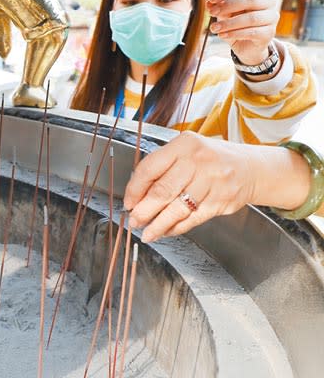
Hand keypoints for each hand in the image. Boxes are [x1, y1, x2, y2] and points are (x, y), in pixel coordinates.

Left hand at [124, 132, 254, 241]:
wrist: (250, 167)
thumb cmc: (210, 159)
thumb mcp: (186, 151)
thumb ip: (161, 168)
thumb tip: (136, 196)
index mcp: (184, 144)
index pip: (150, 168)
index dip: (134, 189)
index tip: (128, 203)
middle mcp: (199, 161)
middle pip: (162, 191)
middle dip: (143, 211)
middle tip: (134, 221)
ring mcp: (213, 181)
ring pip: (177, 209)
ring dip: (158, 224)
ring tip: (147, 233)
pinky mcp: (222, 201)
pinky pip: (192, 219)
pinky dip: (176, 228)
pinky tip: (166, 231)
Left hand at [207, 0, 278, 65]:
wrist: (247, 47)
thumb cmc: (237, 27)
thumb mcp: (226, 16)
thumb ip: (219, 8)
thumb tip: (209, 3)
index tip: (212, 0)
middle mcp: (268, 2)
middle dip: (228, 6)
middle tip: (212, 13)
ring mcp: (271, 17)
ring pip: (251, 18)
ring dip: (229, 23)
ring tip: (214, 28)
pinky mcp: (269, 33)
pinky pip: (252, 32)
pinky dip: (235, 33)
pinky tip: (222, 35)